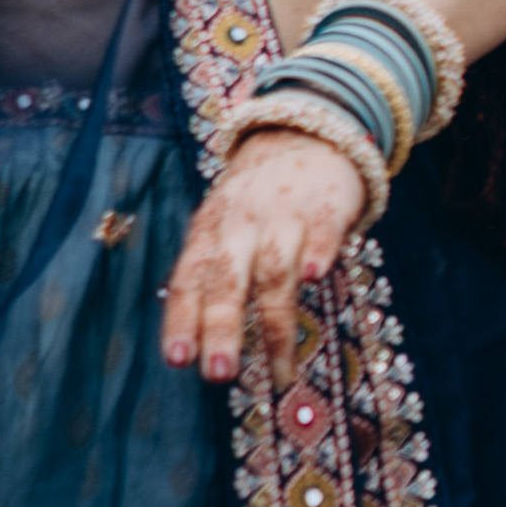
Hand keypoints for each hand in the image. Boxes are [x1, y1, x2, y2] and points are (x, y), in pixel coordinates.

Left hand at [161, 127, 379, 395]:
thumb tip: (193, 341)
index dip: (182, 319)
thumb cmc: (257, 197)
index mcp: (210, 230)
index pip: (189, 279)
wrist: (306, 133)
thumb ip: (211, 273)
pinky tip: (314, 276)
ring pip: (275, 272)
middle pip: (227, 281)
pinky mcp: (327, 207)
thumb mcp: (223, 226)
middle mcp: (241, 224)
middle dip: (221, 329)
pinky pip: (321, 231)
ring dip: (275, 324)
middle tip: (218, 374)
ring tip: (279, 371)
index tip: (178, 361)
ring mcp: (285, 214)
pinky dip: (317, 251)